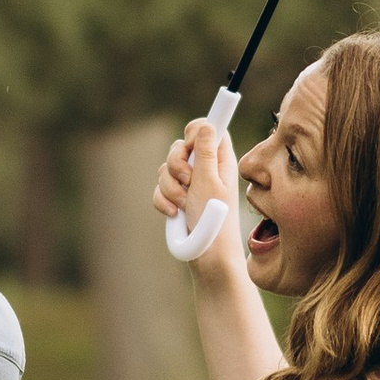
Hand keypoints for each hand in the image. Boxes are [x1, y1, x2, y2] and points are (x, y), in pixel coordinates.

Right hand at [153, 114, 242, 265]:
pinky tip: (175, 214)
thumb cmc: (214, 220)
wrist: (206, 254)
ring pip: (166, 169)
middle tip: (188, 181)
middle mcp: (205, 168)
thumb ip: (206, 152)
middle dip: (176, 164)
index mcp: (220, 160)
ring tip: (184, 204)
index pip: (210, 129)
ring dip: (170, 187)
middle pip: (181, 146)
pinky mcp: (176, 197)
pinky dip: (164, 201)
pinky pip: (159, 188)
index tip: (190, 142)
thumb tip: (207, 124)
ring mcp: (189, 184)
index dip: (197, 130)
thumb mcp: (210, 182)